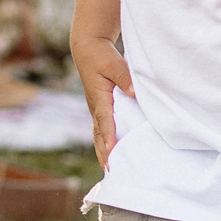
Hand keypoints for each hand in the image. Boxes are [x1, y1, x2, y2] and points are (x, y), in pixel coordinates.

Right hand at [71, 34, 133, 169]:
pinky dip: (103, 143)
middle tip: (109, 170)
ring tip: (109, 169)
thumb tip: (133, 92)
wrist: (88, 50)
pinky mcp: (99, 109)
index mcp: (99, 96)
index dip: (108, 135)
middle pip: (98, 133)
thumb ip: (124, 78)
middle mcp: (95, 106)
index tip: (112, 149)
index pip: (104, 119)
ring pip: (98, 134)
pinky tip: (110, 153)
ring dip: (102, 151)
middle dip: (103, 152)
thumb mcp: (114, 63)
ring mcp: (96, 109)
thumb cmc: (101, 56)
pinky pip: (100, 130)